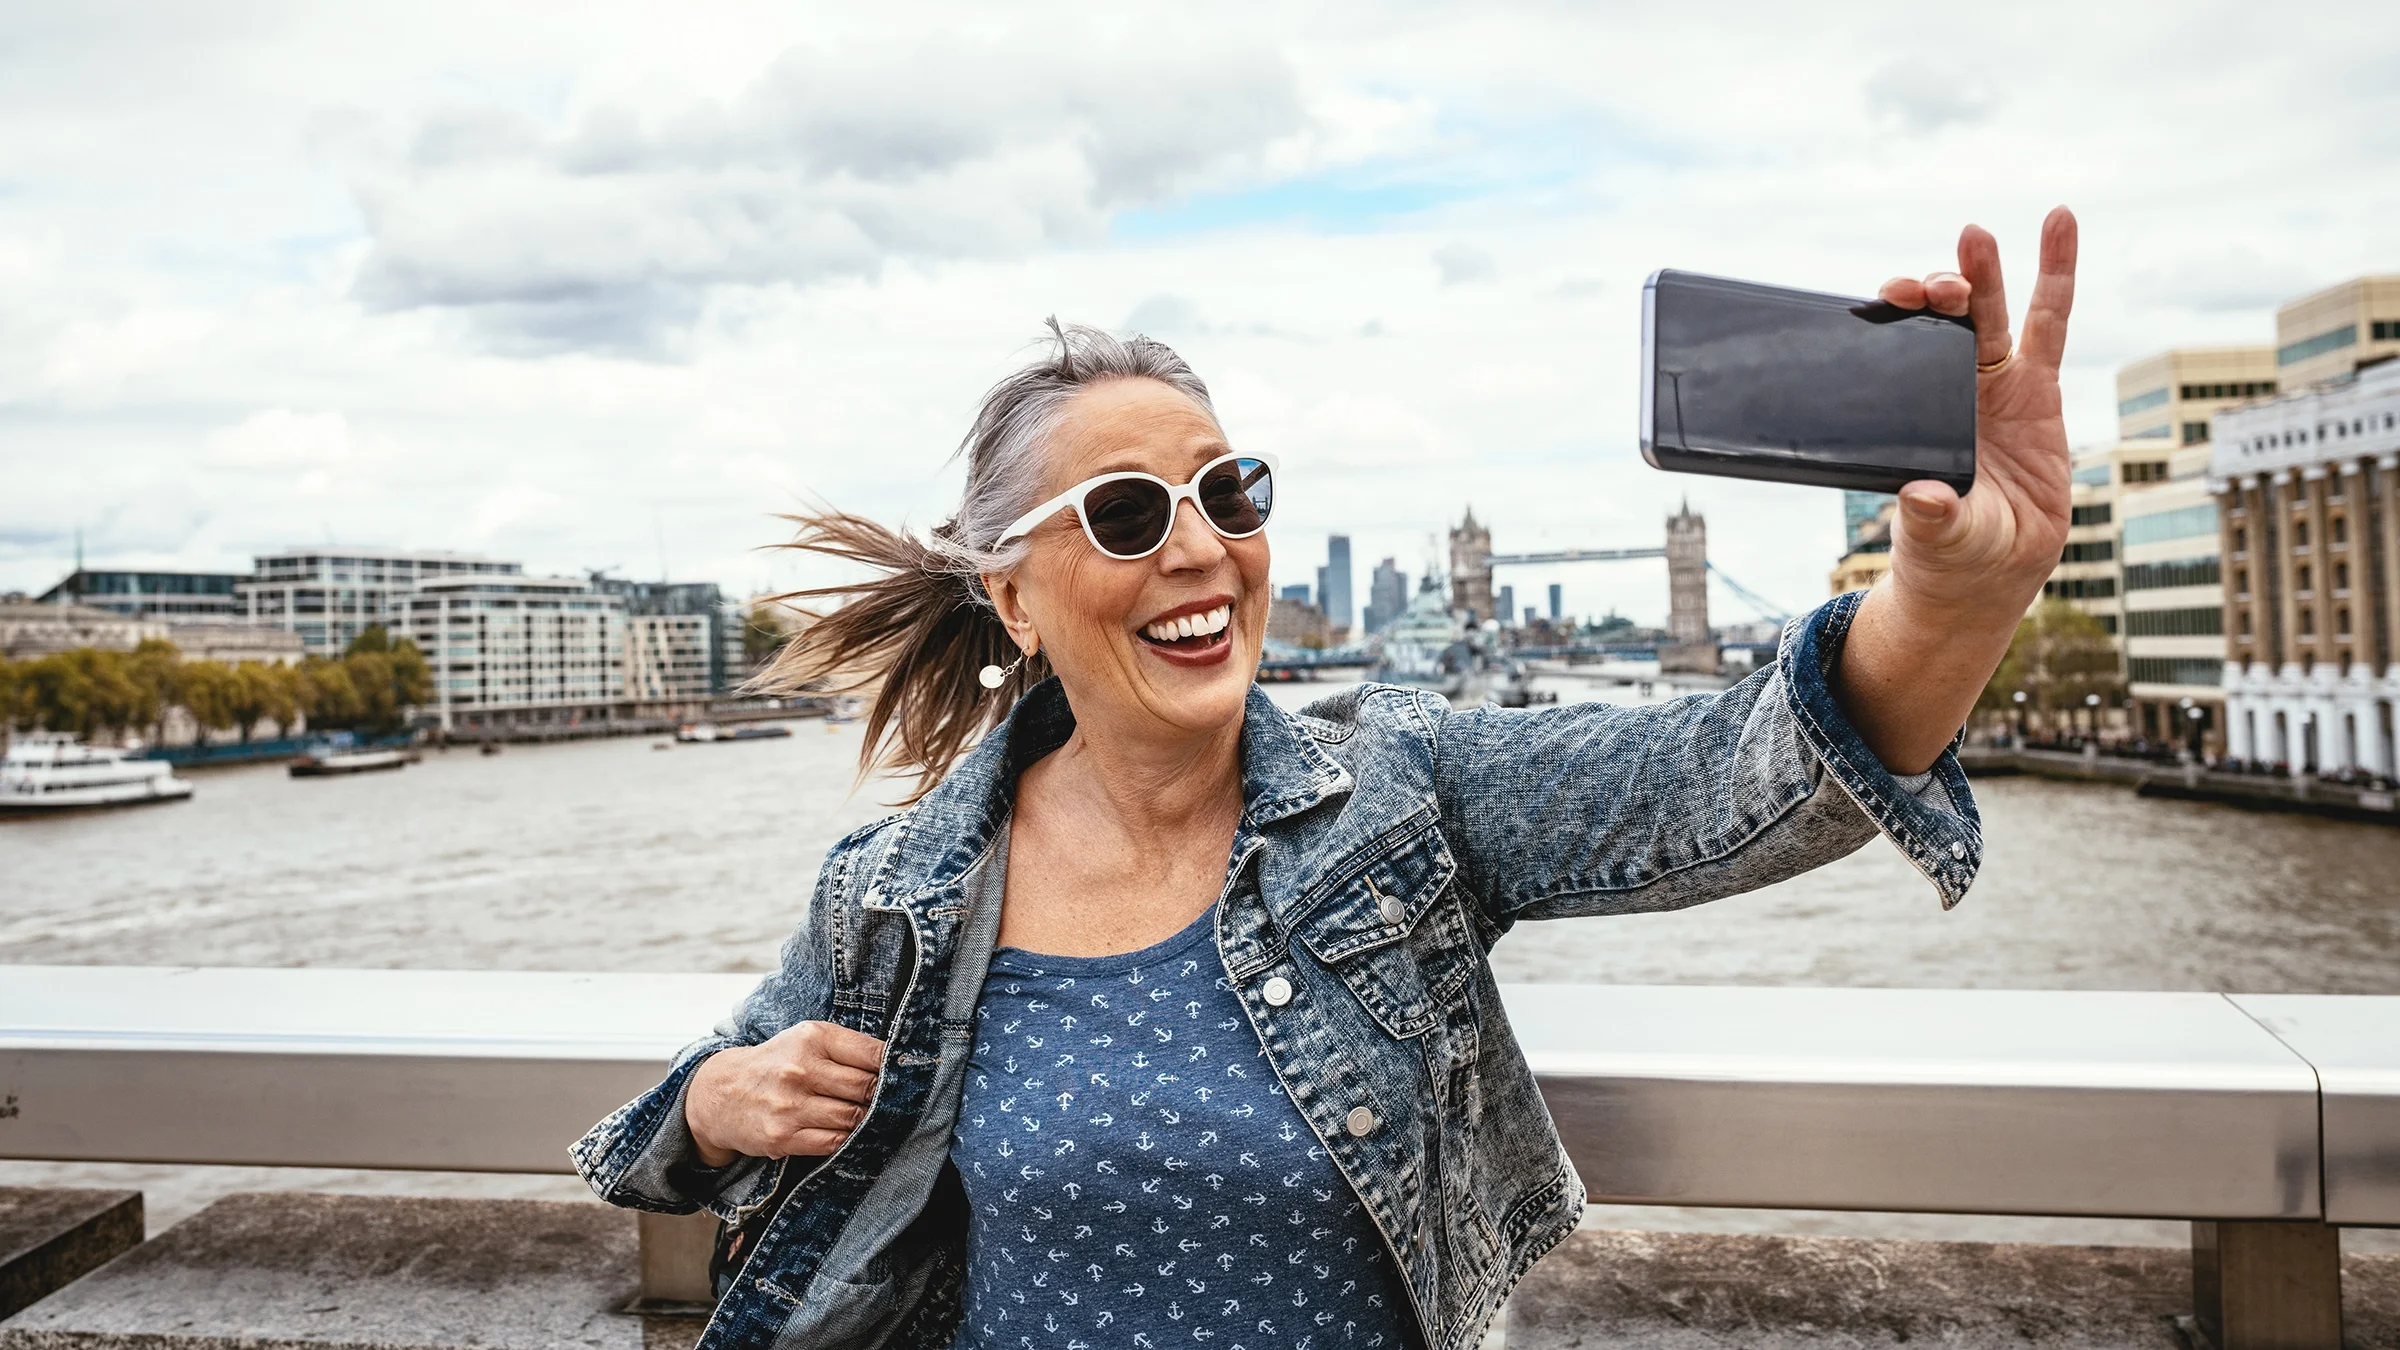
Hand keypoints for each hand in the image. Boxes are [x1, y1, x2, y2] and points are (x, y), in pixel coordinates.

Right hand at [686, 1020, 884, 1166]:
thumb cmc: (776, 1064)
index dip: (895, 1067)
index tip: (906, 1075)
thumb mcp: (806, 1040)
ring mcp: (790, 1105)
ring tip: (869, 1116)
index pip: (872, 1053)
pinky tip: (846, 1131)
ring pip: (853, 1117)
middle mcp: (800, 1069)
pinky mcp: (782, 1136)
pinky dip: (846, 1139)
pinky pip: (833, 1141)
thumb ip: (847, 1048)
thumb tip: (895, 1064)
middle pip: (866, 1087)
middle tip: (889, 1100)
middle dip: (882, 1096)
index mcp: (812, 1038)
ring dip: (866, 1120)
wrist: (722, 1094)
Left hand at [1833, 208, 2077, 774]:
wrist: (1992, 571)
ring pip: (1987, 313)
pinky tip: (2059, 221)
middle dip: (1934, 296)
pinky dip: (2056, 270)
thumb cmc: (1951, 551)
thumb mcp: (1941, 539)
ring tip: (1973, 234)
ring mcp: (1992, 384)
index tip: (1887, 303)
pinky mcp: (2037, 388)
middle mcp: (1946, 390)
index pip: (1895, 354)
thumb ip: (1933, 519)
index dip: (1892, 323)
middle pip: (1939, 327)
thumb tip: (1921, 498)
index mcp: (1911, 415)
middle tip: (1928, 285)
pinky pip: (2051, 320)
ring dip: (1982, 272)